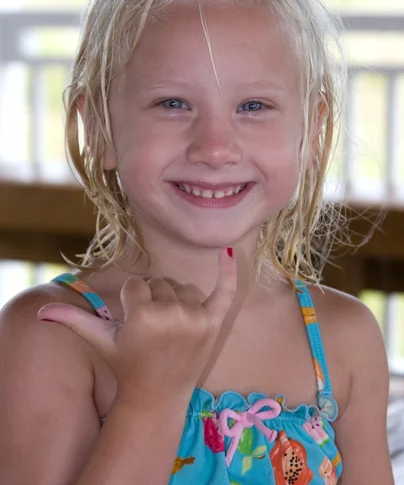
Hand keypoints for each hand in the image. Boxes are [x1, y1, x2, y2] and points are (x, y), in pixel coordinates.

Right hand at [37, 248, 236, 412]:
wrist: (158, 396)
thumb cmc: (126, 365)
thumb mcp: (101, 341)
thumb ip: (74, 321)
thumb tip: (41, 311)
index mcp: (143, 316)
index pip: (137, 284)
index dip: (131, 302)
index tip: (133, 325)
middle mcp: (172, 314)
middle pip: (160, 283)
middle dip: (152, 299)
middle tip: (150, 329)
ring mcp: (196, 318)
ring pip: (182, 287)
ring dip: (174, 299)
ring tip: (167, 325)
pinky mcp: (213, 323)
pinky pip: (224, 291)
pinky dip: (228, 272)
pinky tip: (230, 251)